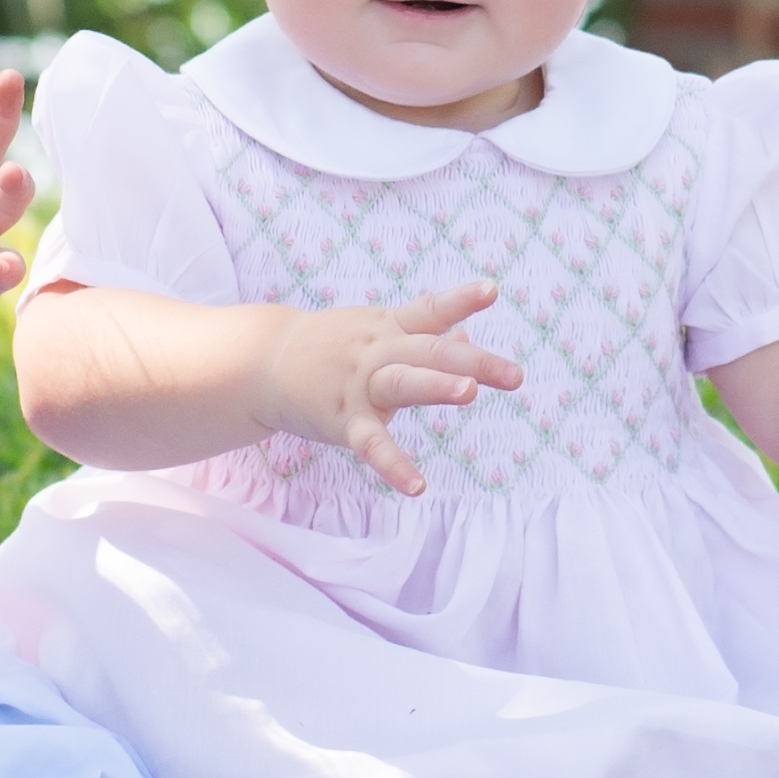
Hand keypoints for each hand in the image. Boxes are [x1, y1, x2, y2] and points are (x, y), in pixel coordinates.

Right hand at [262, 280, 521, 497]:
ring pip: (402, 382)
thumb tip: (468, 332)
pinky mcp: (344, 420)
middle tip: (515, 375)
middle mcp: (379, 350)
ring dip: (436, 385)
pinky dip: (394, 465)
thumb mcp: (377, 328)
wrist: (263, 361)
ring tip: (470, 391)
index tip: (492, 291)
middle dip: (473, 361)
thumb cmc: (331, 345)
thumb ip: (423, 331)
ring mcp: (360, 384)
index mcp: (390, 327)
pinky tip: (418, 487)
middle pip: (429, 351)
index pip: (430, 310)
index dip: (461, 300)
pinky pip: (372, 443)